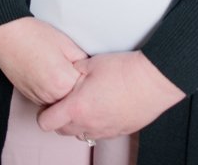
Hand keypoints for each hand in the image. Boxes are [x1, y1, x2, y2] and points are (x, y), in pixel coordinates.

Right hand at [0, 17, 87, 104]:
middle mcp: (50, 96)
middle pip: (72, 96)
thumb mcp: (66, 43)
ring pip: (60, 100)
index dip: (85, 73)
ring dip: (62, 87)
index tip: (80, 62)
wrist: (7, 35)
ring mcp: (37, 98)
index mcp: (62, 83)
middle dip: (75, 82)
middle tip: (68, 62)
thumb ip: (81, 60)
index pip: (85, 87)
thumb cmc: (35, 35)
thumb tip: (89, 70)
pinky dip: (51, 89)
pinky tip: (47, 71)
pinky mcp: (29, 96)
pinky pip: (47, 99)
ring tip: (56, 65)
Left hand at [37, 50, 185, 139]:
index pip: (46, 122)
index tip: (51, 101)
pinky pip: (100, 133)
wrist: (152, 80)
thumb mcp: (91, 63)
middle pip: (62, 131)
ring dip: (79, 122)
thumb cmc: (123, 70)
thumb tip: (65, 73)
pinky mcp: (118, 132)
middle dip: (60, 117)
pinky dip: (97, 122)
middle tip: (69, 99)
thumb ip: (73, 71)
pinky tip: (105, 105)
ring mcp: (104, 131)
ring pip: (81, 134)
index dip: (44, 112)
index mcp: (76, 107)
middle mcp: (88, 124)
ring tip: (88, 102)